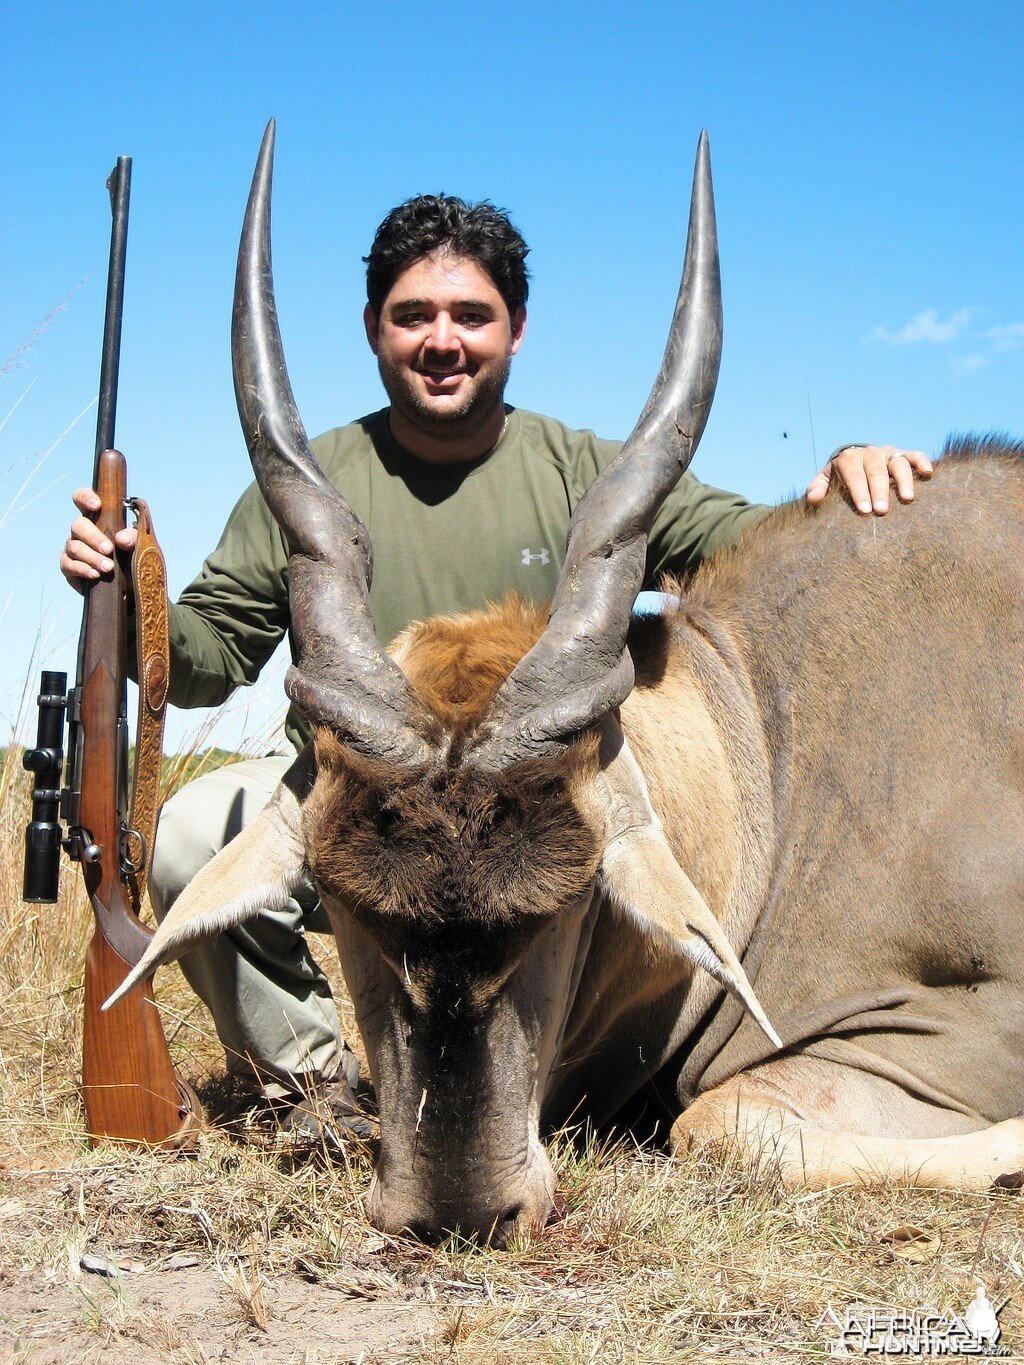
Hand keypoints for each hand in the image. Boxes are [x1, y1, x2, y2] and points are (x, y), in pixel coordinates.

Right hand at [60, 487, 137, 594]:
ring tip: (108, 567)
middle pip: (78, 525)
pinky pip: (68, 565)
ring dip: (92, 557)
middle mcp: (82, 531)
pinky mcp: (68, 566)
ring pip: (74, 546)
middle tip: (109, 550)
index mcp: (97, 518)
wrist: (128, 587)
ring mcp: (73, 548)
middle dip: (93, 537)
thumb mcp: (140, 547)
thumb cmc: (132, 559)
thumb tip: (121, 538)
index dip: (85, 497)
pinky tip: (95, 575)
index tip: (97, 505)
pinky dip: (82, 569)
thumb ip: (134, 538)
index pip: (82, 498)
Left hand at [806, 445, 932, 514]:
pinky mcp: (902, 454)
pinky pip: (914, 455)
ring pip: (897, 463)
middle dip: (879, 491)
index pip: (854, 475)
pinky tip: (928, 473)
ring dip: (904, 480)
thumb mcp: (826, 480)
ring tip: (908, 499)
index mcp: (849, 459)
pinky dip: (922, 461)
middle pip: (876, 471)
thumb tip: (813, 499)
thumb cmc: (840, 477)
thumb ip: (818, 488)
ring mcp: (887, 453)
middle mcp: (869, 453)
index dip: (859, 492)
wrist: (855, 460)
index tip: (865, 510)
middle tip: (882, 511)